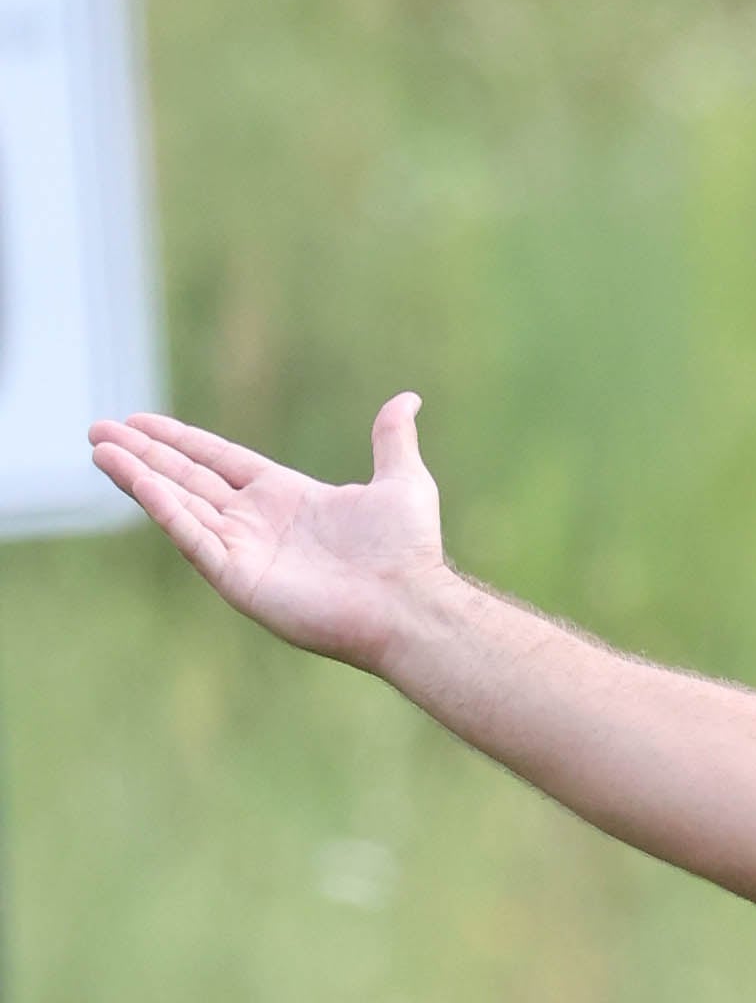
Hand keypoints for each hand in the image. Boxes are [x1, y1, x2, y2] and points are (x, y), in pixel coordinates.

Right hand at [87, 394, 449, 672]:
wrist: (410, 603)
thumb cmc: (409, 551)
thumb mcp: (402, 481)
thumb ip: (391, 440)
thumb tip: (409, 398)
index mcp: (287, 498)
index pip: (219, 461)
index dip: (180, 441)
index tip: (140, 421)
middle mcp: (259, 523)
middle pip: (188, 479)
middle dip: (144, 454)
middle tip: (99, 429)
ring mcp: (245, 551)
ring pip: (179, 504)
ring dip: (139, 477)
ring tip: (100, 448)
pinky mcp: (239, 578)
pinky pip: (192, 537)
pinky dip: (164, 508)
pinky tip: (136, 480)